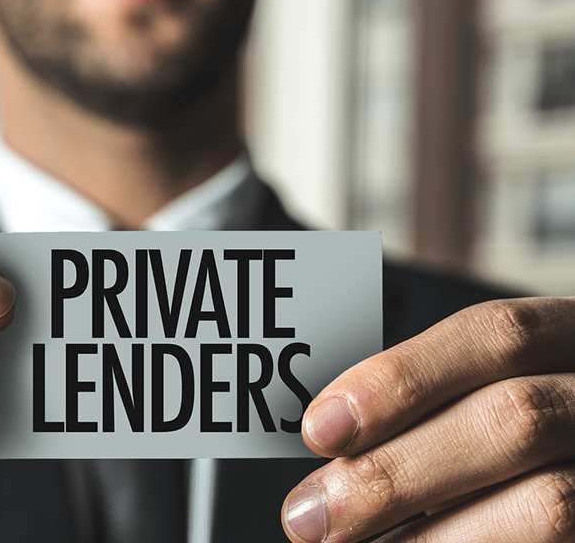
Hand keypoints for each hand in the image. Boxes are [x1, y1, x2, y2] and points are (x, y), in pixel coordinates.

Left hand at [282, 297, 574, 541]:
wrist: (574, 471)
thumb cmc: (517, 434)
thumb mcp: (491, 391)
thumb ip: (433, 402)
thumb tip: (330, 435)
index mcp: (572, 339)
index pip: (497, 335)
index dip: (402, 378)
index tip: (320, 427)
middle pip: (512, 419)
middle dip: (395, 472)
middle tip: (309, 517)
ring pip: (548, 504)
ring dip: (430, 537)